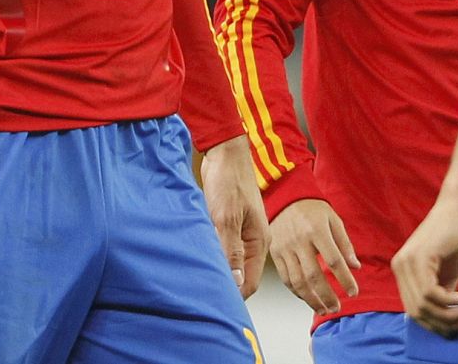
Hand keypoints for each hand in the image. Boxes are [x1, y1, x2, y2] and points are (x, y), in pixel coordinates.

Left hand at [200, 137, 268, 297]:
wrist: (224, 152)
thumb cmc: (229, 180)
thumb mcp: (227, 218)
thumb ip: (232, 251)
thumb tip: (236, 283)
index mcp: (259, 240)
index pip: (250, 282)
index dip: (236, 296)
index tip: (217, 305)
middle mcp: (252, 240)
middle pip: (241, 275)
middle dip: (226, 287)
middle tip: (203, 294)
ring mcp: (240, 232)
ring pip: (230, 262)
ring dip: (218, 270)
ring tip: (198, 278)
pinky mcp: (228, 224)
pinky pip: (222, 248)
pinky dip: (212, 255)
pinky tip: (199, 257)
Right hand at [270, 198, 360, 314]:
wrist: (285, 198)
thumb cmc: (312, 209)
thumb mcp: (333, 219)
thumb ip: (345, 243)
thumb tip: (355, 266)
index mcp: (317, 230)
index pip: (333, 260)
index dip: (345, 279)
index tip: (354, 291)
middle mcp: (299, 241)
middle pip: (314, 276)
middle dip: (327, 296)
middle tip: (337, 308)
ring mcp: (285, 248)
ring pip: (298, 282)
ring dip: (312, 300)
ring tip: (324, 309)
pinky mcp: (275, 254)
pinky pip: (286, 279)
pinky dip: (298, 293)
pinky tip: (308, 298)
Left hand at [390, 200, 457, 336]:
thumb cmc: (456, 237)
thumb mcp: (448, 273)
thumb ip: (442, 294)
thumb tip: (446, 323)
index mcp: (403, 271)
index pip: (412, 309)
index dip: (433, 324)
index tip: (454, 329)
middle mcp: (399, 266)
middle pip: (416, 312)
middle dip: (441, 324)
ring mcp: (406, 262)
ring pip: (422, 305)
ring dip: (447, 316)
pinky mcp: (419, 257)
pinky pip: (429, 293)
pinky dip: (446, 302)